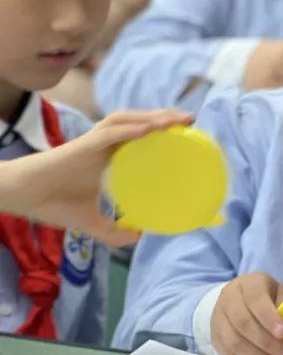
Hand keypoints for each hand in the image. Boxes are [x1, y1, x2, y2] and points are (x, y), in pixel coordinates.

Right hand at [0, 109, 190, 246]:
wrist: (19, 198)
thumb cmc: (51, 204)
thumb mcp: (90, 222)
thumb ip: (113, 230)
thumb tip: (138, 237)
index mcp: (107, 157)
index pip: (140, 138)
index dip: (163, 133)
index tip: (189, 136)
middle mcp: (103, 145)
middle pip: (139, 123)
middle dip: (165, 118)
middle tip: (191, 121)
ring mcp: (92, 143)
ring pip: (126, 120)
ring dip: (152, 117)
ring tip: (178, 119)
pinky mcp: (80, 146)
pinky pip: (108, 133)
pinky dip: (129, 130)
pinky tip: (149, 129)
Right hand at [211, 272, 282, 354]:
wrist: (239, 299)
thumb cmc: (267, 296)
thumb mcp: (280, 293)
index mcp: (247, 284)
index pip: (254, 300)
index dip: (268, 317)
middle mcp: (228, 300)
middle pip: (243, 324)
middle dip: (268, 344)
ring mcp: (218, 320)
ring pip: (235, 344)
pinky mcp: (216, 340)